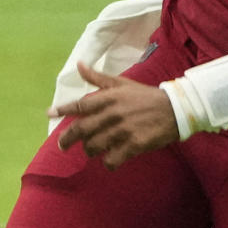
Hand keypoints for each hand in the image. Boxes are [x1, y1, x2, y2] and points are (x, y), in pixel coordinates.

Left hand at [50, 62, 179, 169]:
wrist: (177, 108)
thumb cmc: (146, 96)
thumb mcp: (124, 84)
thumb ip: (99, 78)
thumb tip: (79, 65)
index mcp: (111, 97)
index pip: (81, 105)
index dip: (64, 110)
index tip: (50, 113)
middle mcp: (114, 113)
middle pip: (81, 130)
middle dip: (68, 139)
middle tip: (63, 145)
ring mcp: (124, 130)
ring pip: (94, 146)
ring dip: (91, 150)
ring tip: (94, 149)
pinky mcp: (134, 144)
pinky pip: (111, 159)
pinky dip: (108, 162)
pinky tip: (112, 159)